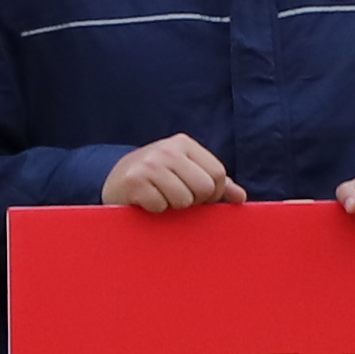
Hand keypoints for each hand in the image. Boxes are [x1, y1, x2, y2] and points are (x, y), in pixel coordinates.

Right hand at [101, 134, 237, 214]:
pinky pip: (161, 206)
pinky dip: (156, 209)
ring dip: (173, 207)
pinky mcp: (134, 181)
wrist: (114, 180)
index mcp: (183, 143)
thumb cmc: (157, 180)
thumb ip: (215, 184)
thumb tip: (240, 197)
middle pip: (205, 187)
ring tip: (160, 198)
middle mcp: (167, 149)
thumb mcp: (186, 174)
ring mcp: (149, 164)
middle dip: (194, 201)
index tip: (197, 195)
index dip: (212, 193)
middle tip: (176, 197)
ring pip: (184, 200)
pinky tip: (146, 201)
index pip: (218, 173)